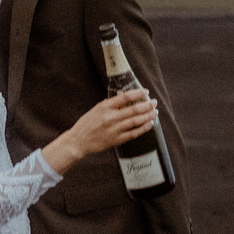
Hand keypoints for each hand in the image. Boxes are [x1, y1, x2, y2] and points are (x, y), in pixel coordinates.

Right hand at [41, 89, 156, 173]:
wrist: (78, 141)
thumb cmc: (86, 124)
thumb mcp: (96, 109)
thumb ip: (110, 104)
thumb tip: (124, 98)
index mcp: (105, 107)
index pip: (125, 97)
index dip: (137, 93)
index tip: (145, 92)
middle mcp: (110, 117)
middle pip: (134, 109)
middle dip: (147, 105)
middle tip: (154, 102)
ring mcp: (114, 129)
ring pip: (136, 121)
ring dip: (147, 116)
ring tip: (154, 112)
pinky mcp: (116, 140)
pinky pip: (133, 133)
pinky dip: (143, 128)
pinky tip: (149, 124)